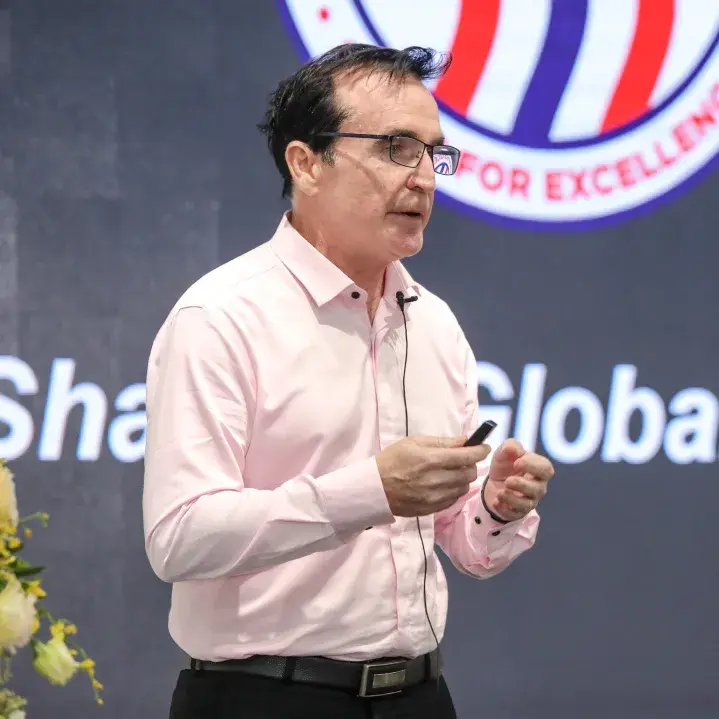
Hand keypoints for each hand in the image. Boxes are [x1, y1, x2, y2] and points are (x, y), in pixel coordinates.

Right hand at [376, 436, 490, 516]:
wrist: (374, 488)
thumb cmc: (393, 460)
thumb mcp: (414, 442)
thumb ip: (442, 442)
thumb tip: (466, 440)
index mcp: (431, 459)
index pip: (467, 456)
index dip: (480, 450)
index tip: (483, 447)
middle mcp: (436, 480)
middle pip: (469, 473)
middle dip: (470, 464)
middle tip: (463, 459)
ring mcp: (434, 497)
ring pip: (464, 487)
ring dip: (463, 478)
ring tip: (452, 472)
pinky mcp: (432, 509)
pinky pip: (454, 499)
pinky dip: (454, 490)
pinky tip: (444, 484)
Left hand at [484, 439, 553, 521]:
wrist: (495, 481)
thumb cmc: (507, 464)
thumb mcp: (505, 452)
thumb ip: (510, 446)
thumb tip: (512, 448)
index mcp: (539, 469)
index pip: (545, 469)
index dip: (533, 466)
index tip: (517, 462)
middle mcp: (538, 486)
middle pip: (538, 489)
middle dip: (523, 485)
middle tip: (508, 481)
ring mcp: (529, 501)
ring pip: (527, 504)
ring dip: (513, 499)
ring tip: (500, 493)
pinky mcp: (518, 512)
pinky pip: (514, 514)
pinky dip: (504, 509)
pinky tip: (496, 501)